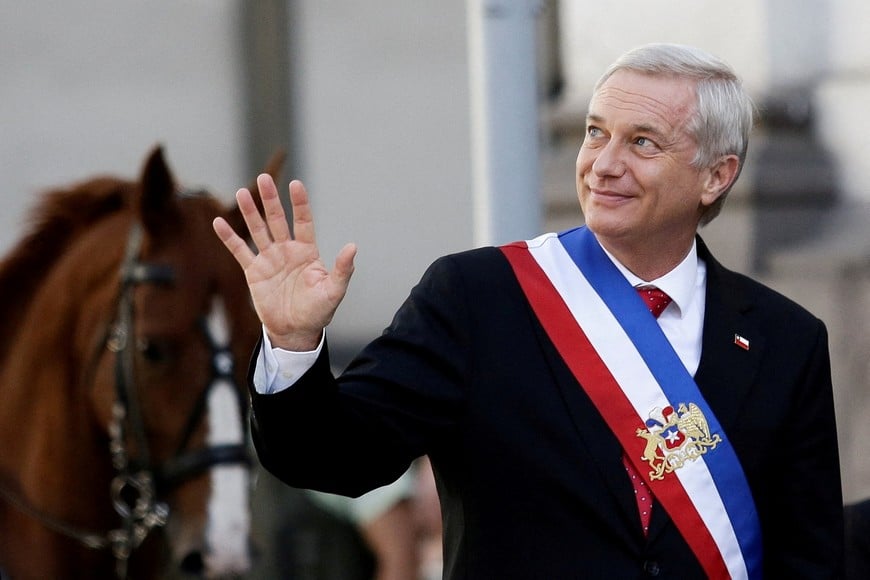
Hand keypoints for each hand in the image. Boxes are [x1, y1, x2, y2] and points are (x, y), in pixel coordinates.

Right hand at [213, 175, 355, 350]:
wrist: (295, 331)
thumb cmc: (318, 311)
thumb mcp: (334, 291)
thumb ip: (342, 269)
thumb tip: (353, 247)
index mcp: (307, 252)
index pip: (304, 221)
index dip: (300, 204)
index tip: (296, 184)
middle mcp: (287, 250)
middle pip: (277, 220)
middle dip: (270, 200)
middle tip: (263, 178)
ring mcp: (269, 259)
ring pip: (258, 230)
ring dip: (250, 213)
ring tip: (241, 193)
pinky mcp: (254, 272)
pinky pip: (240, 251)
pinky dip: (229, 237)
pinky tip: (218, 222)